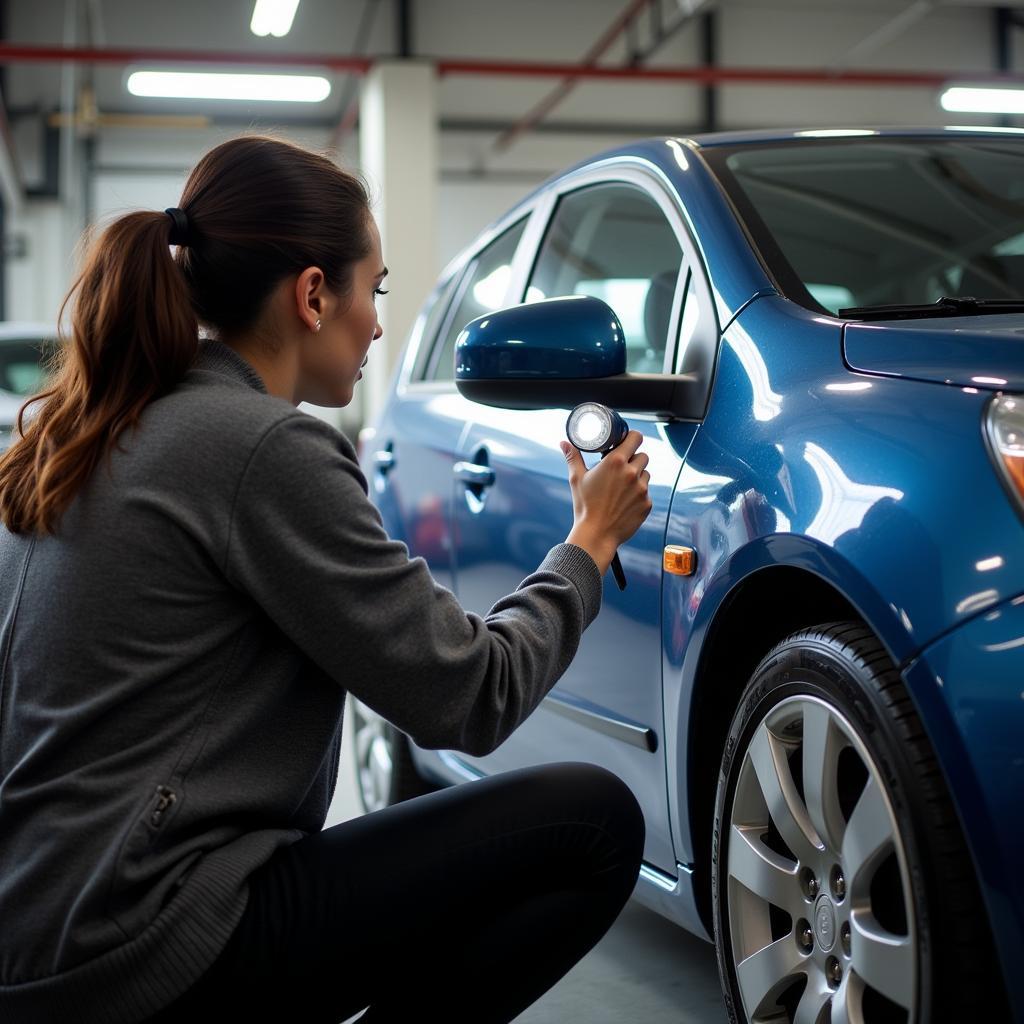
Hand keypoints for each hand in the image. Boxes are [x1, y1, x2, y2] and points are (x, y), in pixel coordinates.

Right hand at [560, 430, 652, 574]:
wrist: (596, 534)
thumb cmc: (585, 507)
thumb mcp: (576, 479)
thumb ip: (572, 457)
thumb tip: (564, 443)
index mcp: (615, 462)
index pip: (635, 437)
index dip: (632, 438)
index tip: (628, 442)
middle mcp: (632, 473)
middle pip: (642, 455)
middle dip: (633, 459)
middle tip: (621, 467)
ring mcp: (642, 489)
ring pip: (646, 474)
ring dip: (638, 476)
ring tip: (622, 487)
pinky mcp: (647, 503)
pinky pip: (646, 493)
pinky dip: (638, 495)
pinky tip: (624, 502)